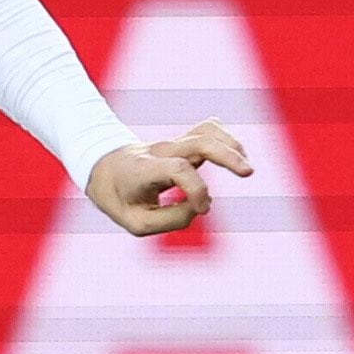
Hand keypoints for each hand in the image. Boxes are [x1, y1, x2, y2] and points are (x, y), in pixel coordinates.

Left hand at [88, 120, 254, 237]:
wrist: (104, 168)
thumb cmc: (121, 198)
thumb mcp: (135, 223)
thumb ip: (170, 220)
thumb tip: (201, 208)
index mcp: (145, 169)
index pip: (178, 169)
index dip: (197, 189)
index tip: (202, 210)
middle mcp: (162, 151)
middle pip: (199, 141)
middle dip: (227, 154)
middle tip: (249, 173)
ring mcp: (174, 143)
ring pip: (207, 131)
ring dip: (232, 145)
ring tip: (246, 169)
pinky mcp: (184, 142)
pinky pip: (209, 130)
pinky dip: (227, 140)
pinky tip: (237, 157)